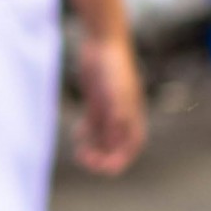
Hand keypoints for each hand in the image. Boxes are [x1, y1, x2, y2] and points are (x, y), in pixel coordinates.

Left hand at [74, 34, 144, 175]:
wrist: (103, 41)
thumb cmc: (113, 65)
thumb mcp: (115, 90)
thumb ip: (117, 112)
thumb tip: (117, 135)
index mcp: (132, 114)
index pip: (131, 146)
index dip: (120, 159)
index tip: (104, 169)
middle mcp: (122, 114)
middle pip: (115, 145)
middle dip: (103, 157)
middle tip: (85, 161)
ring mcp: (109, 108)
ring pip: (103, 137)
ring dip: (94, 148)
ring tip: (80, 153)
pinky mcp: (97, 101)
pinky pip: (92, 124)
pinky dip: (86, 133)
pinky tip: (78, 136)